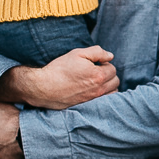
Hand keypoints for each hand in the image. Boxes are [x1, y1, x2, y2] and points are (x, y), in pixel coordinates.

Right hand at [0, 47, 118, 108]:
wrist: (43, 87)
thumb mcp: (77, 53)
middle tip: (95, 71)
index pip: (112, 68)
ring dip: (108, 86)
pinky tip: (93, 90)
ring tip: (96, 80)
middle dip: (108, 74)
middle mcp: (99, 90)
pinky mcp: (88, 106)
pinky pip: (104, 102)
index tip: (94, 63)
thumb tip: (111, 56)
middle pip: (115, 81)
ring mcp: (94, 100)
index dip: (103, 63)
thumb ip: (97, 52)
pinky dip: (103, 95)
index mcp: (99, 76)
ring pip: (112, 93)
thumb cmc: (59, 69)